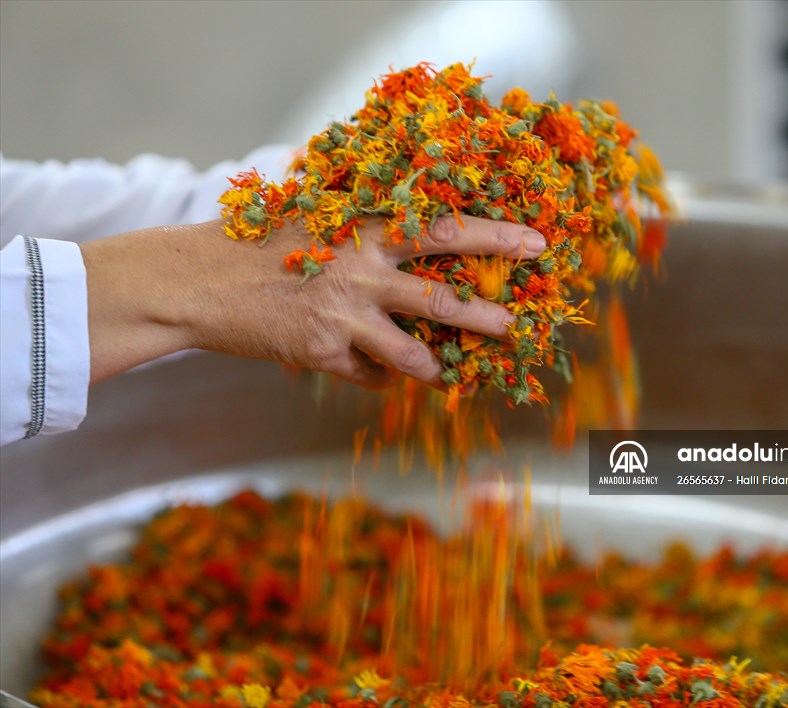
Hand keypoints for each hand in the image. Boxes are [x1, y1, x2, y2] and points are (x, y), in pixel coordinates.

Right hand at [81, 216, 545, 386]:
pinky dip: (376, 375)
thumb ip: (365, 215)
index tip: (536, 242)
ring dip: (437, 367)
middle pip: (441, 298)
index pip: (446, 229)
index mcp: (366, 226)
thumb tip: (415, 213)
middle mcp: (362, 270)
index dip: (495, 236)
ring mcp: (344, 315)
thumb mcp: (315, 209)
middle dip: (486, 315)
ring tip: (452, 375)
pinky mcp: (322, 352)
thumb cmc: (259, 238)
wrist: (197, 280)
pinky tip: (373, 373)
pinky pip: (368, 373)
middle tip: (517, 326)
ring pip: (412, 350)